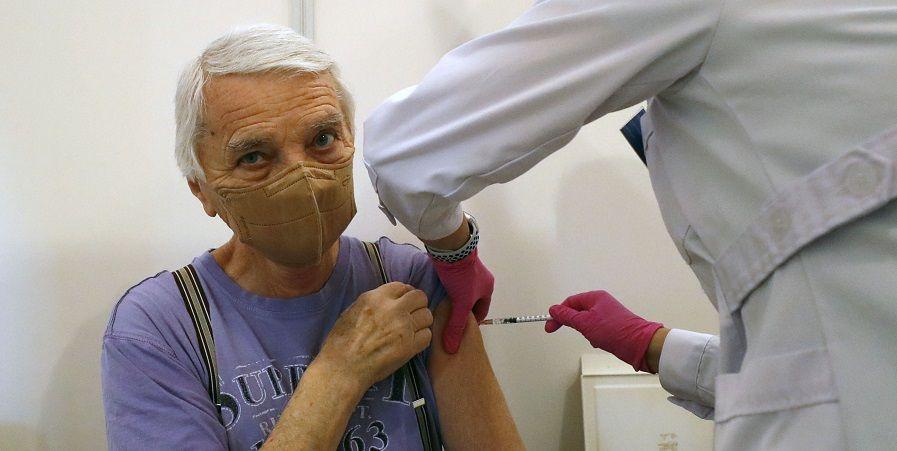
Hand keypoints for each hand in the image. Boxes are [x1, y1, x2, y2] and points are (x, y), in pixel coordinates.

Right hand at [317, 282, 433, 387]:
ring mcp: (403, 327)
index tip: (404, 302)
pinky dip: (422, 338)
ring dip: (421, 322)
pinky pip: (427, 335)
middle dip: (418, 305)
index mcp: (375, 298)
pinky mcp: (410, 346)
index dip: (405, 294)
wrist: (343, 368)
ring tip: (412, 330)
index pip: (402, 286)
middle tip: (412, 315)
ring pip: (427, 316)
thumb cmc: (341, 342)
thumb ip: (373, 303)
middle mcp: (393, 309)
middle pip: (420, 297)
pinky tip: (412, 343)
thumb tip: (388, 301)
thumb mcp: (352, 311)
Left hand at [431, 248, 493, 353]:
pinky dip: (449, 290)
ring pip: (463, 292)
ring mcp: (470, 271)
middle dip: (463, 312)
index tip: (461, 330)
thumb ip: (456, 326)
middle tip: (450, 322)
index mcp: (488, 289)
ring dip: (455, 300)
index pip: (482, 311)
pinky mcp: (458, 265)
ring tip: (443, 310)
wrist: (451, 249)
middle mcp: (482, 279)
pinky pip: (455, 283)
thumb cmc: (462, 277)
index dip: (473, 322)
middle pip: (472, 302)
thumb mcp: (460, 304)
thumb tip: (452, 348)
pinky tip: (439, 295)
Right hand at [545, 290, 662, 371]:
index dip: (558, 314)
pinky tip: (599, 342)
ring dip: (584, 331)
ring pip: (586, 322)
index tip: (550, 327)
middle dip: (572, 323)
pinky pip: (596, 329)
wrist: (639, 344)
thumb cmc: (612, 330)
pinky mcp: (613, 326)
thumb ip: (567, 316)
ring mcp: (608, 315)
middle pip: (577, 311)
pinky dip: (594, 336)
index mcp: (595, 297)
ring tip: (591, 337)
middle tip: (563, 333)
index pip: (570, 302)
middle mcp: (601, 303)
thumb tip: (552, 309)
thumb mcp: (585, 323)